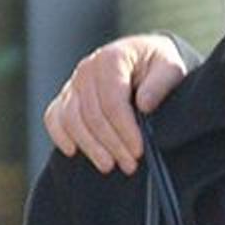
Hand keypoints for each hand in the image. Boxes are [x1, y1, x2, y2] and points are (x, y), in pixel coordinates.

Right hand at [44, 35, 187, 175]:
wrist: (145, 60)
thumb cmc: (158, 66)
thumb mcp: (171, 68)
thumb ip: (160, 83)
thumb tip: (145, 104)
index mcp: (112, 59)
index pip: (112, 100)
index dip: (125, 129)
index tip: (138, 151)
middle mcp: (88, 68)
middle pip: (92, 114)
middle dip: (112, 144)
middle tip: (130, 165)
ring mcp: (74, 83)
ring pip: (72, 119)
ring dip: (90, 147)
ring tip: (109, 165)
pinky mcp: (67, 97)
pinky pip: (54, 117)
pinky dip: (60, 135)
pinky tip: (73, 151)